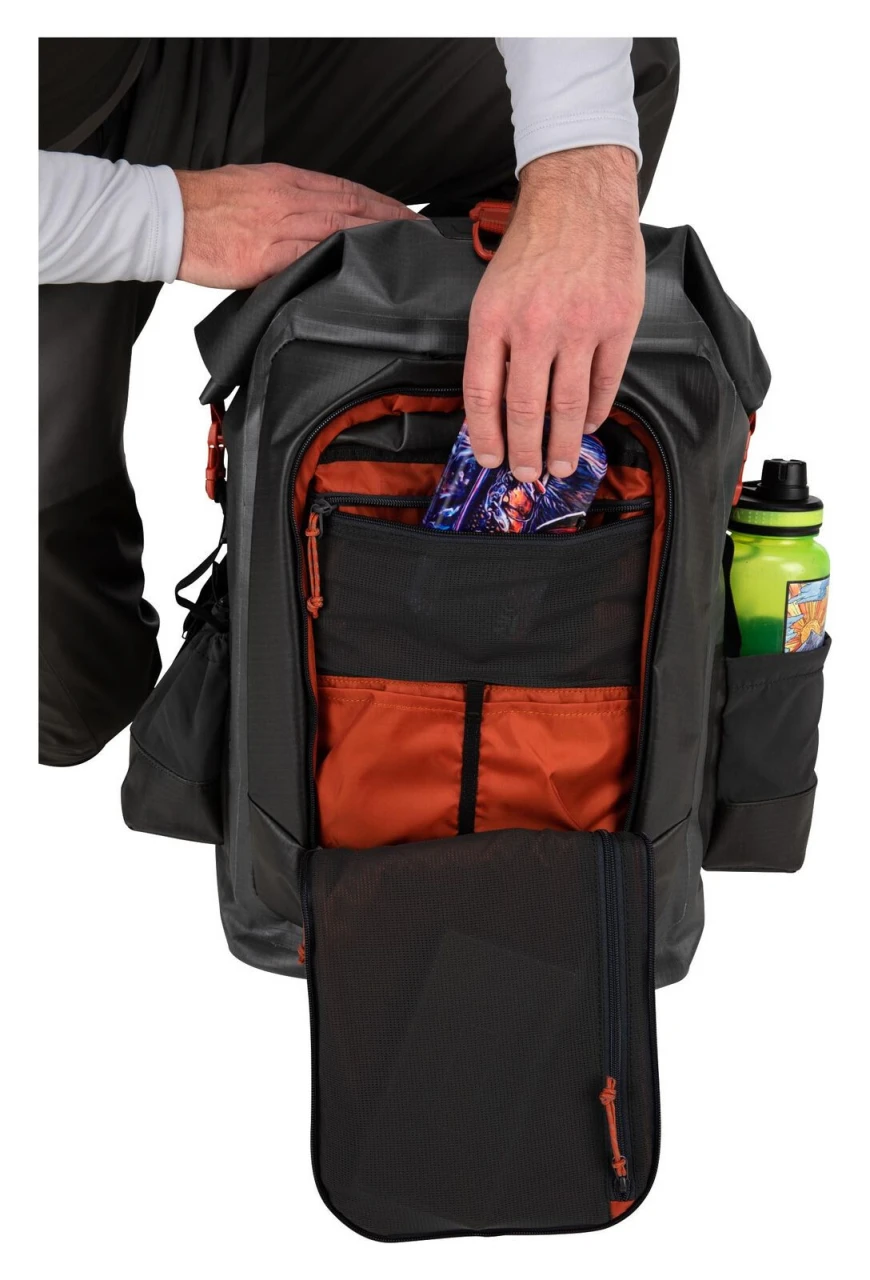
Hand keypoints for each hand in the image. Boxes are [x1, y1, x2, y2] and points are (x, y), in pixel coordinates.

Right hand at [174, 162, 421, 288]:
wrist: (168, 216)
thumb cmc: (204, 206)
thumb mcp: (252, 190)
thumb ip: (286, 205)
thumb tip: (314, 222)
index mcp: (286, 180)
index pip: (347, 188)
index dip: (382, 202)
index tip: (406, 216)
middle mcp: (289, 198)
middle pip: (354, 206)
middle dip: (392, 221)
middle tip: (420, 236)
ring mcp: (280, 226)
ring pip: (341, 228)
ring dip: (376, 240)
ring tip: (403, 254)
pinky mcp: (267, 255)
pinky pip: (313, 256)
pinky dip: (341, 259)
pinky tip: (363, 268)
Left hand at [463, 146, 644, 479]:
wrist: (579, 196)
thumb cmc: (532, 245)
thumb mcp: (493, 291)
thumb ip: (493, 344)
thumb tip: (495, 404)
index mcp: (494, 318)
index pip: (484, 393)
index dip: (485, 435)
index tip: (490, 458)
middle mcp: (535, 325)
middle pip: (526, 408)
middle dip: (526, 451)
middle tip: (528, 476)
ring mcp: (580, 325)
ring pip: (568, 404)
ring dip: (562, 443)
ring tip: (559, 465)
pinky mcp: (618, 322)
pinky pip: (605, 382)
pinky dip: (595, 410)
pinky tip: (586, 425)